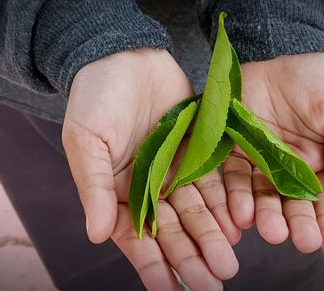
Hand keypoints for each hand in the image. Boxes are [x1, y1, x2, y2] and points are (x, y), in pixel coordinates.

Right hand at [62, 48, 239, 289]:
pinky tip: (237, 227)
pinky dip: (224, 206)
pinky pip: (214, 184)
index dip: (154, 267)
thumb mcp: (86, 140)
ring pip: (197, 213)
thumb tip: (98, 236)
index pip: (137, 239)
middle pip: (173, 231)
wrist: (124, 55)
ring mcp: (175, 171)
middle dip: (191, 258)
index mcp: (118, 192)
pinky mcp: (199, 152)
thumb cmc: (94, 97)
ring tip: (228, 265)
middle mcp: (149, 187)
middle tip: (212, 283)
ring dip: (211, 239)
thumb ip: (94, 187)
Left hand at [223, 53, 323, 251]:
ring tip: (269, 230)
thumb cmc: (318, 76)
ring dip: (265, 216)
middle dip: (296, 224)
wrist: (279, 47)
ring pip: (261, 196)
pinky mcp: (232, 150)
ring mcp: (259, 162)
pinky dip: (235, 196)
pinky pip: (231, 177)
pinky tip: (240, 213)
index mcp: (322, 163)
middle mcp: (289, 170)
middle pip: (292, 205)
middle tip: (298, 239)